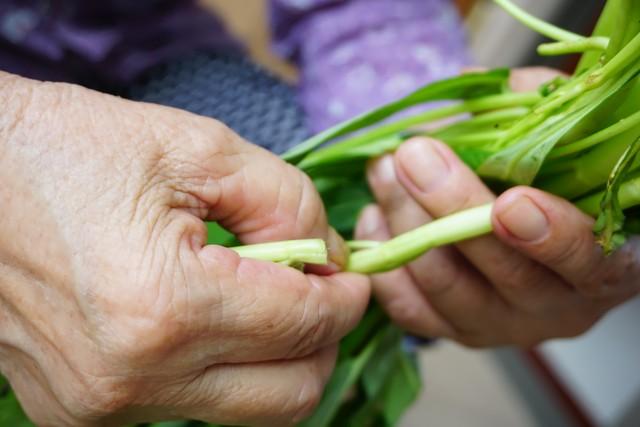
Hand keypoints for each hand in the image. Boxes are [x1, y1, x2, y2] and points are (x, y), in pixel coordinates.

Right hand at [0, 73, 368, 425]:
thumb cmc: (69, 150)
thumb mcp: (198, 149)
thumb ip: (287, 203)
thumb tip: (328, 257)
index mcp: (163, 307)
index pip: (303, 327)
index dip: (347, 298)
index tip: (352, 274)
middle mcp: (131, 378)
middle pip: (288, 396)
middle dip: (322, 341)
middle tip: (320, 292)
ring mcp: (100, 407)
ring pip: (242, 408)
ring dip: (273, 356)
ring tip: (259, 295)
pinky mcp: (81, 412)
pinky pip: (188, 403)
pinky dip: (219, 365)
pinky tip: (205, 314)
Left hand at [355, 68, 639, 346]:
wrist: (529, 243)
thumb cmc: (552, 187)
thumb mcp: (558, 146)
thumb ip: (527, 112)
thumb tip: (464, 85)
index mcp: (600, 263)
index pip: (585, 259)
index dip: (549, 234)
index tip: (508, 201)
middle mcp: (554, 307)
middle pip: (502, 271)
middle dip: (449, 207)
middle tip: (410, 154)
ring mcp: (499, 325)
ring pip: (445, 286)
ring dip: (405, 222)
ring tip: (382, 169)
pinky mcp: (452, 330)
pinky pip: (410, 310)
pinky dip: (384, 263)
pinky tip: (373, 219)